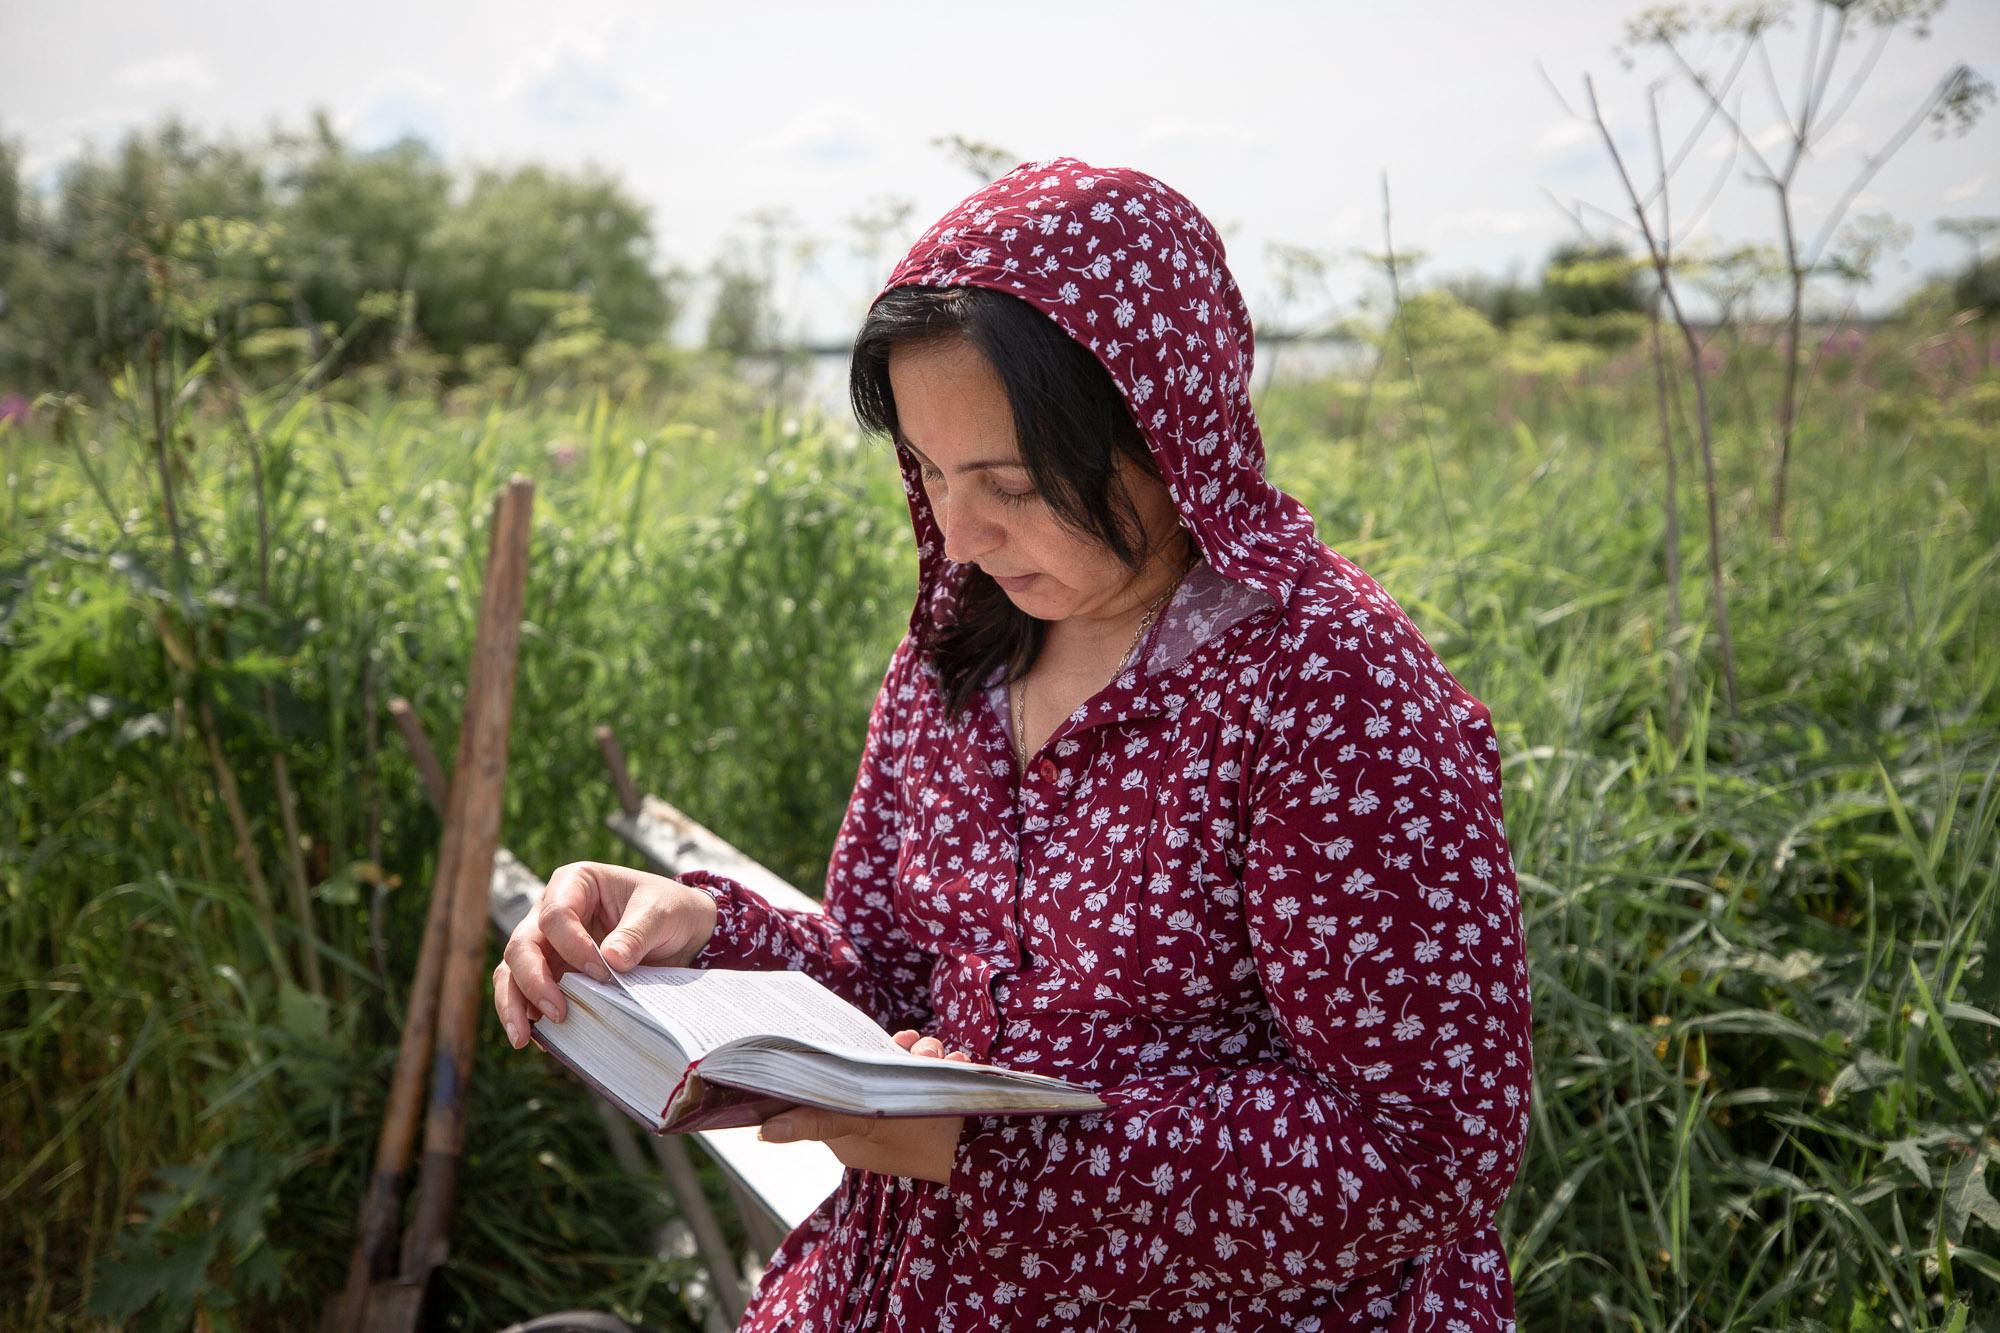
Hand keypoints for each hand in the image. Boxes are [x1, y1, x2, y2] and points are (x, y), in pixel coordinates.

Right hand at [493, 861, 718, 1048]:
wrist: (680, 932)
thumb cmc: (668, 910)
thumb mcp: (662, 913)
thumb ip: (637, 933)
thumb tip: (611, 959)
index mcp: (575, 883)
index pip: (555, 914)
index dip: (571, 945)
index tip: (601, 971)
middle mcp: (551, 913)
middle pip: (522, 945)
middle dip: (533, 981)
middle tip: (558, 1012)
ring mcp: (548, 946)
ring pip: (513, 972)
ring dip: (514, 1004)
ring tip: (523, 1038)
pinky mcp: (554, 974)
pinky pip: (528, 994)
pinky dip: (529, 1016)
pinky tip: (538, 1040)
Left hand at [757, 1031, 969, 1182]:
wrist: (982, 1154)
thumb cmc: (919, 1140)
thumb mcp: (865, 1123)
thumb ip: (818, 1121)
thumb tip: (762, 1132)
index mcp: (847, 1133)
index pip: (833, 1087)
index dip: (843, 1059)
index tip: (862, 1040)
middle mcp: (873, 1122)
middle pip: (872, 1069)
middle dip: (897, 1052)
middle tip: (916, 1049)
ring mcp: (904, 1116)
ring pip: (906, 1066)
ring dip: (925, 1054)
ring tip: (940, 1058)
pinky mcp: (934, 1108)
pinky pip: (933, 1073)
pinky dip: (944, 1065)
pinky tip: (956, 1063)